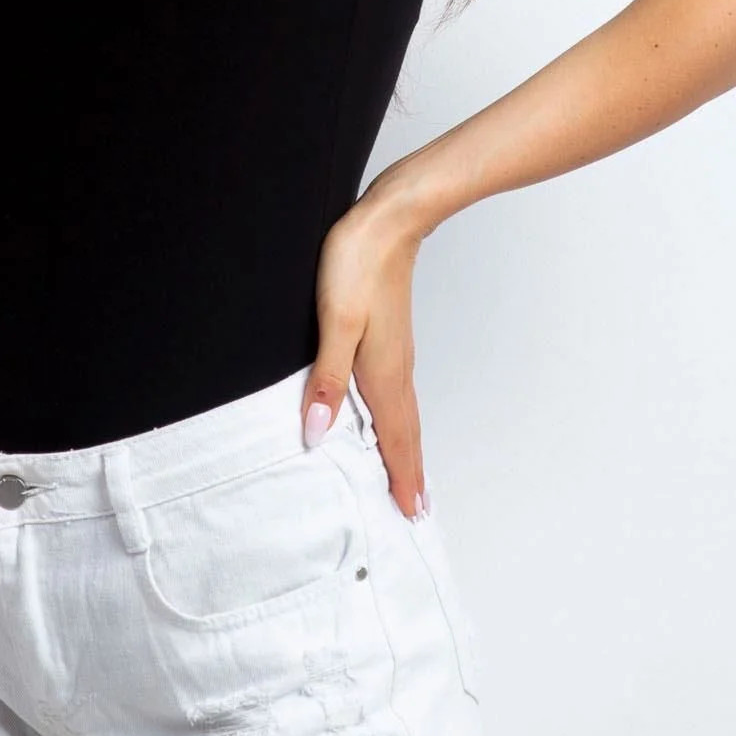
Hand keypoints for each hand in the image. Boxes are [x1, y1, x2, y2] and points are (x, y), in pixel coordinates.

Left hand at [301, 192, 429, 521]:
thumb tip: (319, 435)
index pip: (395, 439)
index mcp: (383, 374)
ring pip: (403, 413)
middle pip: (406, 432)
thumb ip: (327, 380)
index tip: (411, 515)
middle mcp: (395, 369)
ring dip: (405, 448)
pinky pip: (396, 392)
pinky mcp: (389, 336)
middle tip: (416, 511)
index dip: (401, 478)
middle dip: (410, 472)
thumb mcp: (334, 323)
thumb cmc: (359, 264)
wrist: (388, 220)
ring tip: (407, 475)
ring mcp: (396, 352)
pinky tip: (387, 416)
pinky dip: (398, 418)